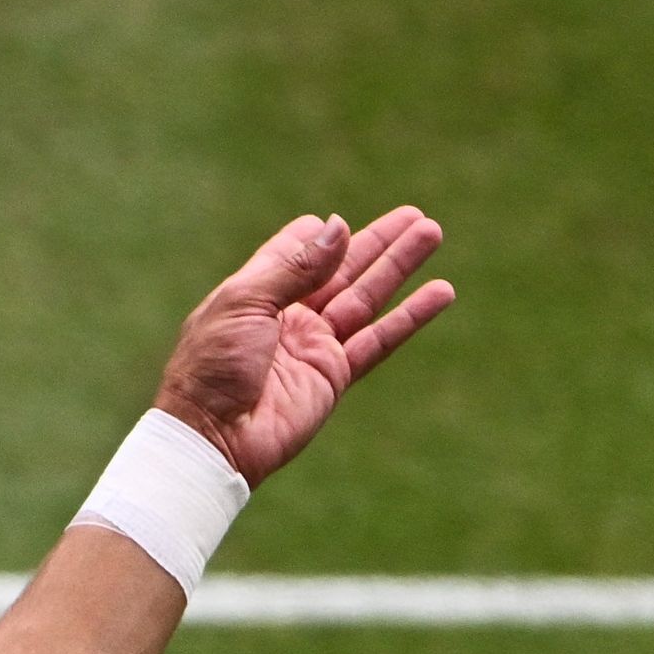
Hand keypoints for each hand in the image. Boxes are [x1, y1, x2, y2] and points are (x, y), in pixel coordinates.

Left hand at [153, 205, 455, 486]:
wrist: (212, 437)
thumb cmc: (212, 366)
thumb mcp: (245, 302)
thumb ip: (295, 267)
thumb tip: (337, 225)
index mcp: (257, 293)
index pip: (296, 252)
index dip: (319, 237)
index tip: (338, 221)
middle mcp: (289, 316)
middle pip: (343, 270)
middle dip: (379, 243)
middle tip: (416, 216)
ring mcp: (315, 346)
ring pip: (367, 298)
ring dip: (399, 267)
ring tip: (432, 233)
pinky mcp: (334, 375)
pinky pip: (379, 340)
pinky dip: (410, 316)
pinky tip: (441, 292)